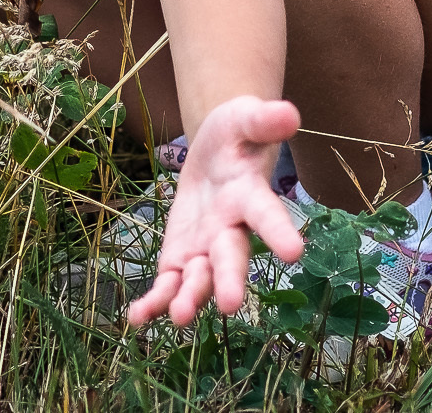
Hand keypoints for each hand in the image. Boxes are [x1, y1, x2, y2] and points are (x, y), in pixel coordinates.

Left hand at [126, 94, 303, 327]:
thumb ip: (263, 120)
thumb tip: (289, 112)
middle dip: (228, 279)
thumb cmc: (236, 135)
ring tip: (178, 317)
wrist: (217, 151)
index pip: (267, 214)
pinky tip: (137, 319)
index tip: (294, 252)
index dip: (279, 231)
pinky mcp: (180, 256)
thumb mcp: (245, 118)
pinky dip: (155, 301)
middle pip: (231, 256)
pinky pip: (168, 282)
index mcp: (250, 196)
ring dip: (189, 297)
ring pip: (199, 278)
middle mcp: (231, 230)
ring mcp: (206, 248)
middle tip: (227, 304)